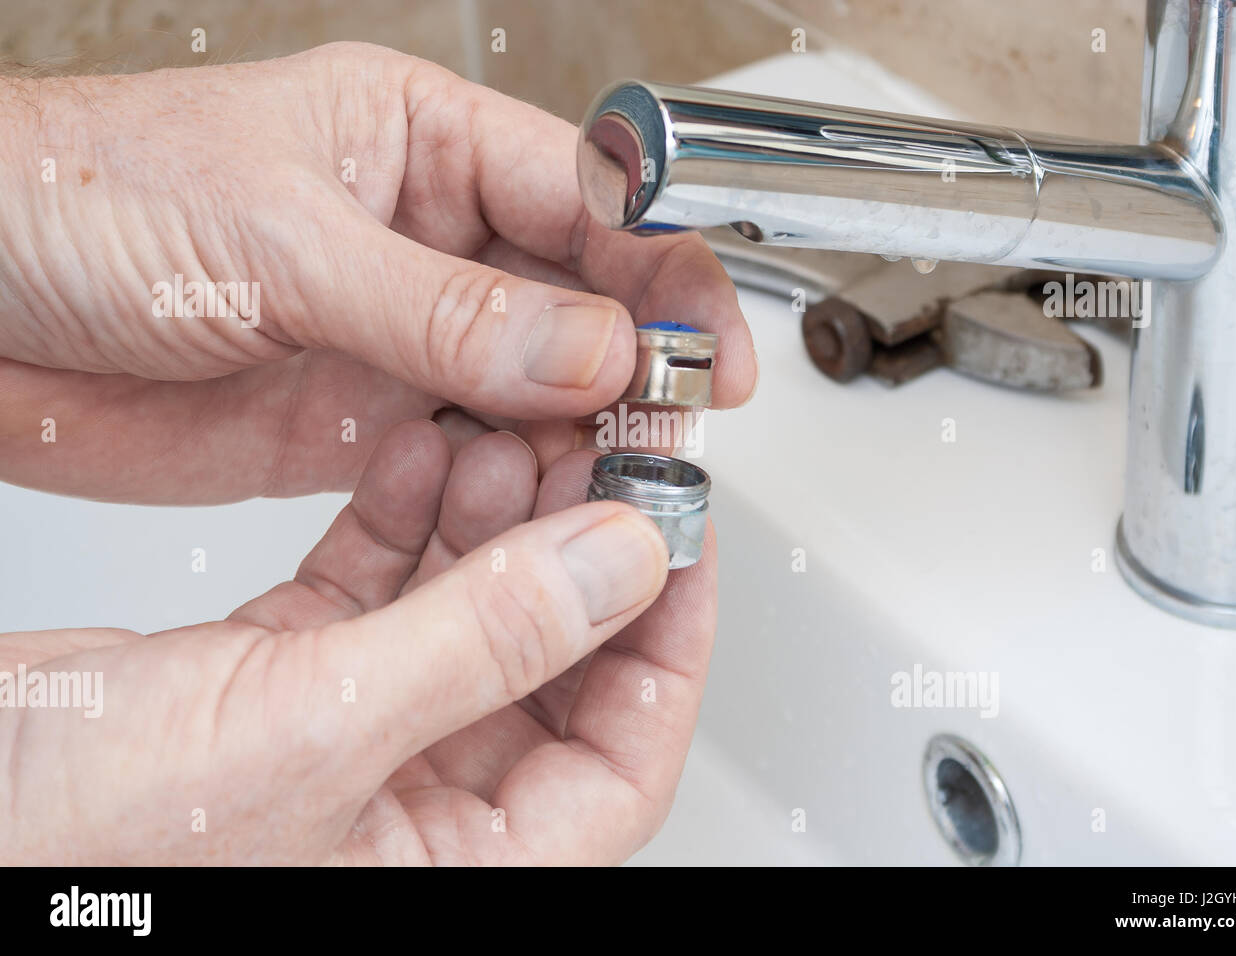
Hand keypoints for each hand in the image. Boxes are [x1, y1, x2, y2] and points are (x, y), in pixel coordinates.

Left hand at [0, 42, 754, 502]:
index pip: (587, 198)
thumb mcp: (277, 240)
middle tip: (674, 432)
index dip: (662, 269)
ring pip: (536, 390)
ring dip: (584, 437)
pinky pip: (469, 454)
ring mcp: (400, 337)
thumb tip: (588, 348)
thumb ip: (440, 309)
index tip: (706, 346)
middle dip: (637, 365)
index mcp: (419, 144)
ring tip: (621, 481)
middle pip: (580, 302)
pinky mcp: (361, 422)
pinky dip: (514, 487)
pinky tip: (543, 509)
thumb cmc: (78, 201)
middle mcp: (426, 241)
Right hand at [0, 421, 713, 864]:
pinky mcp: (285, 678)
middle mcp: (411, 808)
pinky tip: (424, 448)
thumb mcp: (317, 732)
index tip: (681, 537)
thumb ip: (486, 643)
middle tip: (603, 452)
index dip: (668, 642)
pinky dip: (404, 513)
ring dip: (495, 515)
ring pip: (469, 609)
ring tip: (510, 429)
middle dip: (577, 549)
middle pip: (552, 666)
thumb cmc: (72, 845)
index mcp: (452, 866)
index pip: (622, 762)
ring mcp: (350, 735)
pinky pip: (381, 585)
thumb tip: (621, 566)